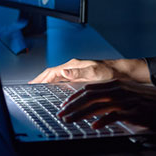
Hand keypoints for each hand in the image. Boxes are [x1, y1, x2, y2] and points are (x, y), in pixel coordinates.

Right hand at [28, 58, 148, 83]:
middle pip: (52, 73)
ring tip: (39, 87)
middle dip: (41, 79)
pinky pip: (64, 81)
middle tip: (31, 86)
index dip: (41, 78)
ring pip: (57, 77)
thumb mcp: (95, 73)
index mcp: (74, 65)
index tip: (32, 84)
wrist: (124, 73)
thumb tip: (63, 72)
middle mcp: (74, 67)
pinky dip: (56, 84)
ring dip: (47, 81)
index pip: (52, 71)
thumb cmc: (111, 72)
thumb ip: (78, 72)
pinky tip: (55, 89)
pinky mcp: (82, 78)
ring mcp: (77, 72)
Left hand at [57, 79, 155, 131]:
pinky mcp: (132, 110)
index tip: (64, 105)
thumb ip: (112, 101)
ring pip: (96, 104)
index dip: (74, 97)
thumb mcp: (128, 97)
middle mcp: (117, 89)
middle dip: (72, 106)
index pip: (89, 89)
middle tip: (61, 115)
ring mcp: (124, 99)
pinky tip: (93, 127)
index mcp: (115, 85)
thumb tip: (95, 111)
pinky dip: (101, 121)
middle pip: (88, 96)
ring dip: (80, 114)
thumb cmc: (149, 102)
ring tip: (70, 121)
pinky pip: (112, 115)